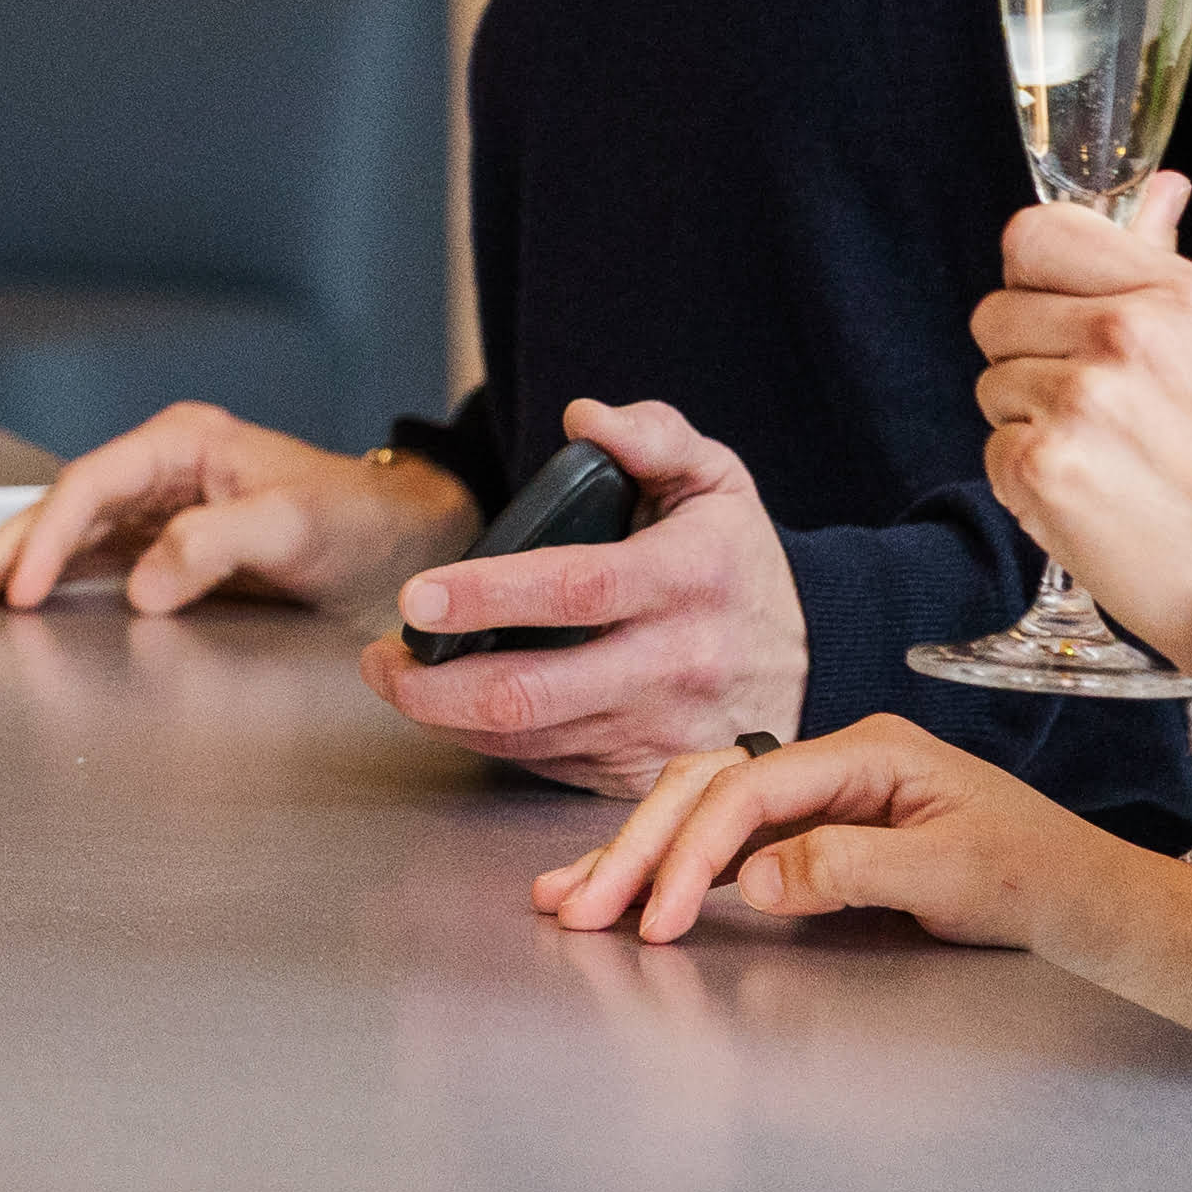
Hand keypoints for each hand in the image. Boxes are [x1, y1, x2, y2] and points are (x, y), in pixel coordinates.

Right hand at [0, 405, 477, 616]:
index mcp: (183, 445)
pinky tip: (21, 603)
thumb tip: (141, 587)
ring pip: (70, 537)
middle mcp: (164, 472)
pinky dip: (54, 583)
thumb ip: (213, 546)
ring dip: (16, 567)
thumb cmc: (359, 520)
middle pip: (62, 508)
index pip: (91, 485)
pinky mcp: (171, 551)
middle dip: (2, 550)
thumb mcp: (294, 524)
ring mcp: (162, 511)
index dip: (49, 537)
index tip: (22, 588)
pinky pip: (97, 563)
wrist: (407, 546)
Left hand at [349, 396, 803, 793]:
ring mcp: (661, 731)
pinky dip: (488, 741)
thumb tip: (584, 417)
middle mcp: (676, 664)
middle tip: (381, 657)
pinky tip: (456, 708)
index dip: (489, 596)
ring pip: (530, 739)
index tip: (418, 596)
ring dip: (444, 716)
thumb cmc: (736, 561)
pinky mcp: (644, 774)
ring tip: (399, 676)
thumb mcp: (715, 480)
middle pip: (535, 691)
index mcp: (689, 579)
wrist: (811, 660)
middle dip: (435, 684)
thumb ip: (653, 436)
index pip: (576, 590)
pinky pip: (548, 767)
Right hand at [524, 714, 1191, 1038]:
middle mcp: (832, 762)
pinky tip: (627, 885)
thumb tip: (750, 881)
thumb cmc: (1039, 878)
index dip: (693, 853)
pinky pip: (727, 839)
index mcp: (866, 751)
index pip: (748, 789)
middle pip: (705, 788)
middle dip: (636, 848)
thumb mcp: (955, 875)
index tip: (658, 918)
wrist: (1093, 899)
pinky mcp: (816, 832)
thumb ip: (850, 868)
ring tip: (570, 895)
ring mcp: (821, 795)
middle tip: (577, 905)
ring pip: (702, 809)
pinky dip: (671, 865)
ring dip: (636, 852)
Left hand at [969, 171, 1191, 669]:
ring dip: (1032, 421)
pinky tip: (1093, 498)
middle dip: (1031, 356)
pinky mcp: (1043, 469)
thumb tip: (1159, 187)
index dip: (1034, 275)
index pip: (1035, 236)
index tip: (1056, 308)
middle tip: (1098, 406)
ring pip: (993, 385)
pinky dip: (1030, 480)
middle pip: (996, 313)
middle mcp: (1120, 338)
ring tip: (1110, 458)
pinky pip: (994, 450)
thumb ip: (1171, 264)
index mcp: (1172, 296)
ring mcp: (1078, 403)